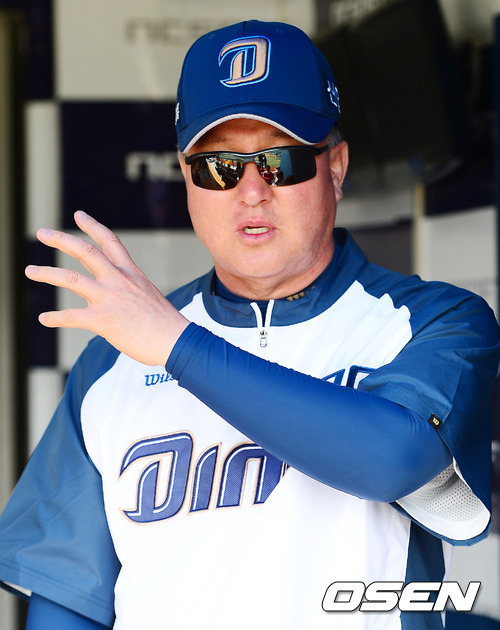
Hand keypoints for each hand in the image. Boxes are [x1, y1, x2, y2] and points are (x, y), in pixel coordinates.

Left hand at [25, 211, 189, 365]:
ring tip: (30, 271)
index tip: (79, 215)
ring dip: (47, 273)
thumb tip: (120, 300)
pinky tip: (44, 319)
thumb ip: (130, 292)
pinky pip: (71, 316)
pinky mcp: (103, 320)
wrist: (175, 340)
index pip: (110, 241)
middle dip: (60, 239)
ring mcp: (109, 298)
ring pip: (70, 278)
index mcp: (131, 273)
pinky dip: (54, 318)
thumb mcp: (148, 297)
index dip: (92, 226)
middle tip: (41, 232)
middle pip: (85, 250)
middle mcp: (118, 280)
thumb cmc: (165, 324)